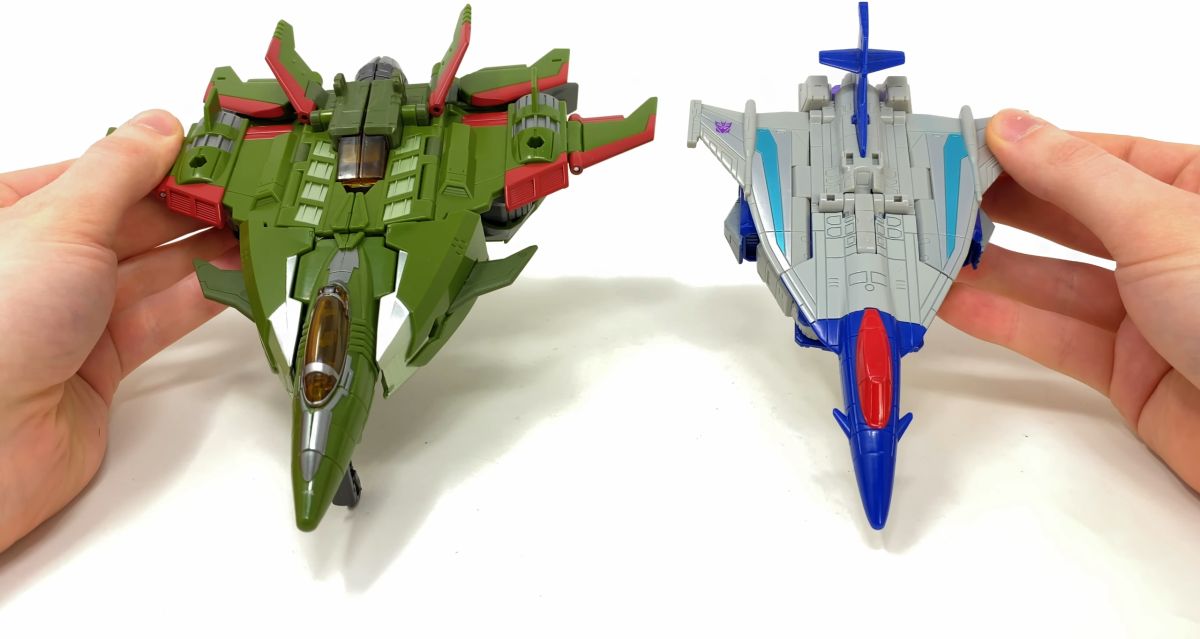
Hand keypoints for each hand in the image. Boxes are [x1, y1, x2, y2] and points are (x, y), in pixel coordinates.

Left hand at [0, 110, 237, 551]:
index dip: (157, 159)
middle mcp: (41, 264)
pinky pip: (165, 316)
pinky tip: (238, 274)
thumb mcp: (58, 224)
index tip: (212, 150)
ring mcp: (73, 313)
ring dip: (207, 249)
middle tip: (249, 188)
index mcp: (10, 215)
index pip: (98, 172)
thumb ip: (118, 171)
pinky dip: (205, 296)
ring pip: (155, 269)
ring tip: (257, 226)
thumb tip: (158, 127)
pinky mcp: (103, 361)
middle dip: (190, 204)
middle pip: (132, 220)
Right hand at [940, 109, 1199, 491]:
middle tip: (933, 200)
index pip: (1097, 158)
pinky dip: (1002, 321)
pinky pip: (1053, 337)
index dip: (1027, 151)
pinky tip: (960, 302)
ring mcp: (1151, 312)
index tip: (965, 148)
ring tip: (929, 252)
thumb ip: (1080, 177)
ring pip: (1053, 281)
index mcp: (1199, 194)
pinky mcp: (1131, 372)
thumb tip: (1018, 129)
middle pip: (1068, 218)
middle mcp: (1174, 250)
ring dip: (988, 268)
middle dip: (998, 210)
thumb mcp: (1165, 226)